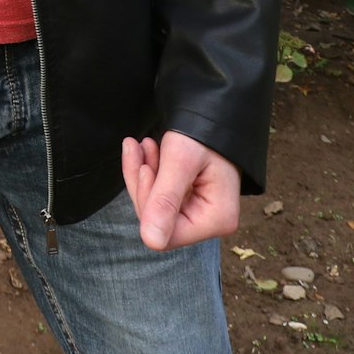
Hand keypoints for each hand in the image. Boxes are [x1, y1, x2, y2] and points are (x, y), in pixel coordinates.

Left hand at [120, 130, 240, 251]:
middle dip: (142, 183)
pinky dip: (149, 171)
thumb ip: (165, 200)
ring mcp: (200, 211)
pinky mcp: (190, 199)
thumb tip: (150, 241)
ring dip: (143, 172)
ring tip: (142, 144)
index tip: (143, 167)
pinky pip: (160, 194)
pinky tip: (146, 149)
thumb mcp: (181, 160)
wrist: (215, 111)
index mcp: (217, 220)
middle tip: (136, 145)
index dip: (148, 203)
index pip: (167, 233)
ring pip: (155, 205)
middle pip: (158, 219)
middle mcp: (210, 222)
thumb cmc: (203, 133)